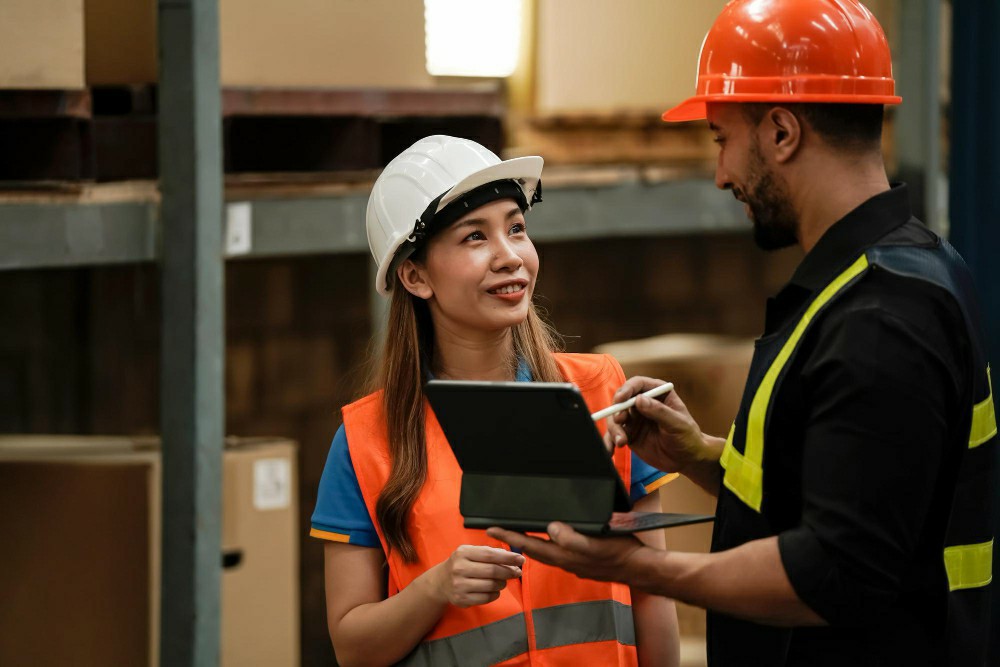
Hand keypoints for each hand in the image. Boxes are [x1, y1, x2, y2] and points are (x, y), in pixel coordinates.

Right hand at [431, 545, 523, 607]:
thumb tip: (512, 557)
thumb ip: (490, 552)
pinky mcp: (462, 599)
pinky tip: (494, 590)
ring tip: (503, 581)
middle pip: (493, 571)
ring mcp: (460, 585)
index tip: (521, 559)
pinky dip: (495, 594)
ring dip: (502, 583)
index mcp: (463, 553)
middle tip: (517, 572)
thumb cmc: (461, 564)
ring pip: (491, 586)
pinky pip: (486, 598)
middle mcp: (459, 568)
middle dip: (509, 572)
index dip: (508, 557)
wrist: (440, 582)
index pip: (490, 554)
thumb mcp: (471, 552)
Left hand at [487, 523, 643, 583]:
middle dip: (514, 540)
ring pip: (545, 552)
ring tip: (518, 532)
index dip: (509, 536)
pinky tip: (551, 537)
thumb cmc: (619, 553)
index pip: (529, 544)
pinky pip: (559, 551)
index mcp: (564, 555)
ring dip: (530, 542)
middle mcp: (565, 560)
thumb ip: (571, 538)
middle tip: (498, 530)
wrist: (640, 568)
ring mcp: (574, 562)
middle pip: (533, 550)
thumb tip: (551, 528)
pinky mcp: (583, 560)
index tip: (490, 529)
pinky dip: (548, 544)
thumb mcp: (594, 542)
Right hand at [603, 376, 709, 473]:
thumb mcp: (678, 423)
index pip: (638, 384)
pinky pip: (615, 435)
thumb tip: (639, 400)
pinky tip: (610, 450)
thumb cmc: (688, 437)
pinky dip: (610, 441)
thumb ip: (659, 412)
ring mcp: (635, 419)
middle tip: (619, 421)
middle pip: (622, 400)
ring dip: (614, 429)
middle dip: (617, 410)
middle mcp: (644, 404)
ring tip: (621, 441)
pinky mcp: (629, 434)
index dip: (627, 389)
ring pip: (616, 418)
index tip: (620, 399)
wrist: (687, 459)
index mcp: (658, 394)